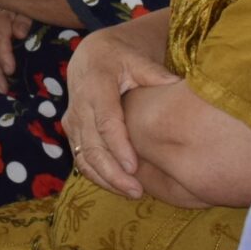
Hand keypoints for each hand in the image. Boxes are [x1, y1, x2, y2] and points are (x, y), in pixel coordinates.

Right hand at [62, 27, 177, 199]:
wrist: (91, 56)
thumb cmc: (120, 58)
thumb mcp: (136, 58)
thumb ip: (154, 73)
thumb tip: (177, 84)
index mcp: (95, 85)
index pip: (105, 121)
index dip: (118, 146)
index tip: (134, 167)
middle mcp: (79, 105)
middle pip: (92, 146)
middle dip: (112, 172)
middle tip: (137, 191)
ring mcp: (73, 120)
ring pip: (84, 156)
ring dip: (106, 178)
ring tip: (133, 193)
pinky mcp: (72, 132)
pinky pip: (81, 159)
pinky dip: (98, 176)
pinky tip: (119, 187)